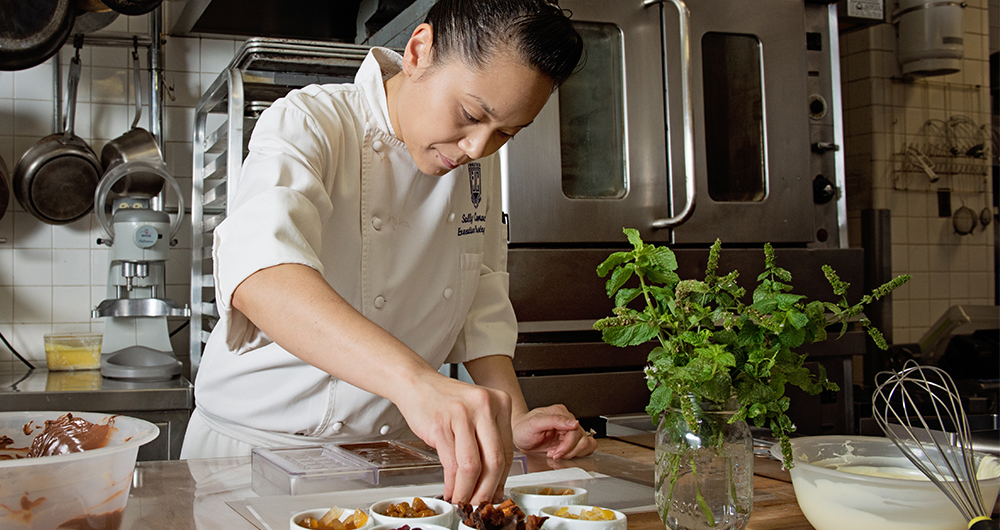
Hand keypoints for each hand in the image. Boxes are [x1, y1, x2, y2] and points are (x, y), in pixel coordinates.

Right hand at [394, 374, 512, 504]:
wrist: (416, 383)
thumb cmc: (446, 400)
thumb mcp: (476, 411)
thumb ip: (488, 439)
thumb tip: (494, 481)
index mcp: (501, 402)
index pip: (507, 450)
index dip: (502, 478)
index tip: (496, 494)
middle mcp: (485, 406)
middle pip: (494, 460)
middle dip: (488, 490)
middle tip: (482, 505)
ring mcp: (463, 415)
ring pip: (472, 466)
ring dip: (468, 491)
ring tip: (464, 501)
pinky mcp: (441, 425)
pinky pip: (451, 463)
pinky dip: (451, 483)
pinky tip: (451, 490)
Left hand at [512, 404, 596, 459]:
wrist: (518, 435)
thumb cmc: (523, 428)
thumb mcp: (534, 423)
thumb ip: (554, 420)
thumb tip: (574, 423)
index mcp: (560, 413)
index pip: (575, 430)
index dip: (567, 445)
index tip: (556, 452)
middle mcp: (567, 420)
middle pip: (582, 439)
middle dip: (569, 451)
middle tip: (554, 454)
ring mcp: (570, 431)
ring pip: (587, 444)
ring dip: (574, 453)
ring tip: (557, 454)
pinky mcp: (570, 441)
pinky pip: (585, 448)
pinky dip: (577, 454)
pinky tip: (563, 455)